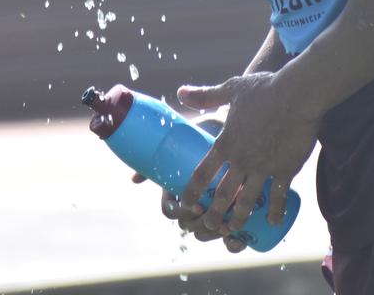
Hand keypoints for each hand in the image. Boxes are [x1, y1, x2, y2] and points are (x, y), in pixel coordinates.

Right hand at [130, 115, 247, 252]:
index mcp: (177, 187)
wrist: (231, 130)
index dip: (180, 213)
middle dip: (199, 226)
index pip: (171, 211)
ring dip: (214, 234)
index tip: (196, 206)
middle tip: (214, 216)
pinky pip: (230, 238)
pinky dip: (233, 244)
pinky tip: (239, 239)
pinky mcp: (231, 212)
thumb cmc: (205, 132)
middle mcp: (192, 201)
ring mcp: (211, 208)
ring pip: (207, 233)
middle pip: (189, 226)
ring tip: (228, 224)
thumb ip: (161, 152)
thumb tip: (134, 179)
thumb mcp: (185, 138)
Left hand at [177, 72, 318, 241]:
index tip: (185, 204)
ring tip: (233, 230)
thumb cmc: (264, 89)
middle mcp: (241, 159)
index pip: (201, 174)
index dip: (191, 192)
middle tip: (208, 226)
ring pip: (247, 201)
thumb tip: (181, 91)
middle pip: (222, 195)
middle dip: (213, 214)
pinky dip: (275, 212)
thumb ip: (206, 95)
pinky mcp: (285, 170)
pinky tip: (273, 222)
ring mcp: (263, 167)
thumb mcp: (231, 89)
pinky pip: (278, 197)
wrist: (297, 94)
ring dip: (239, 219)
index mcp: (226, 143)